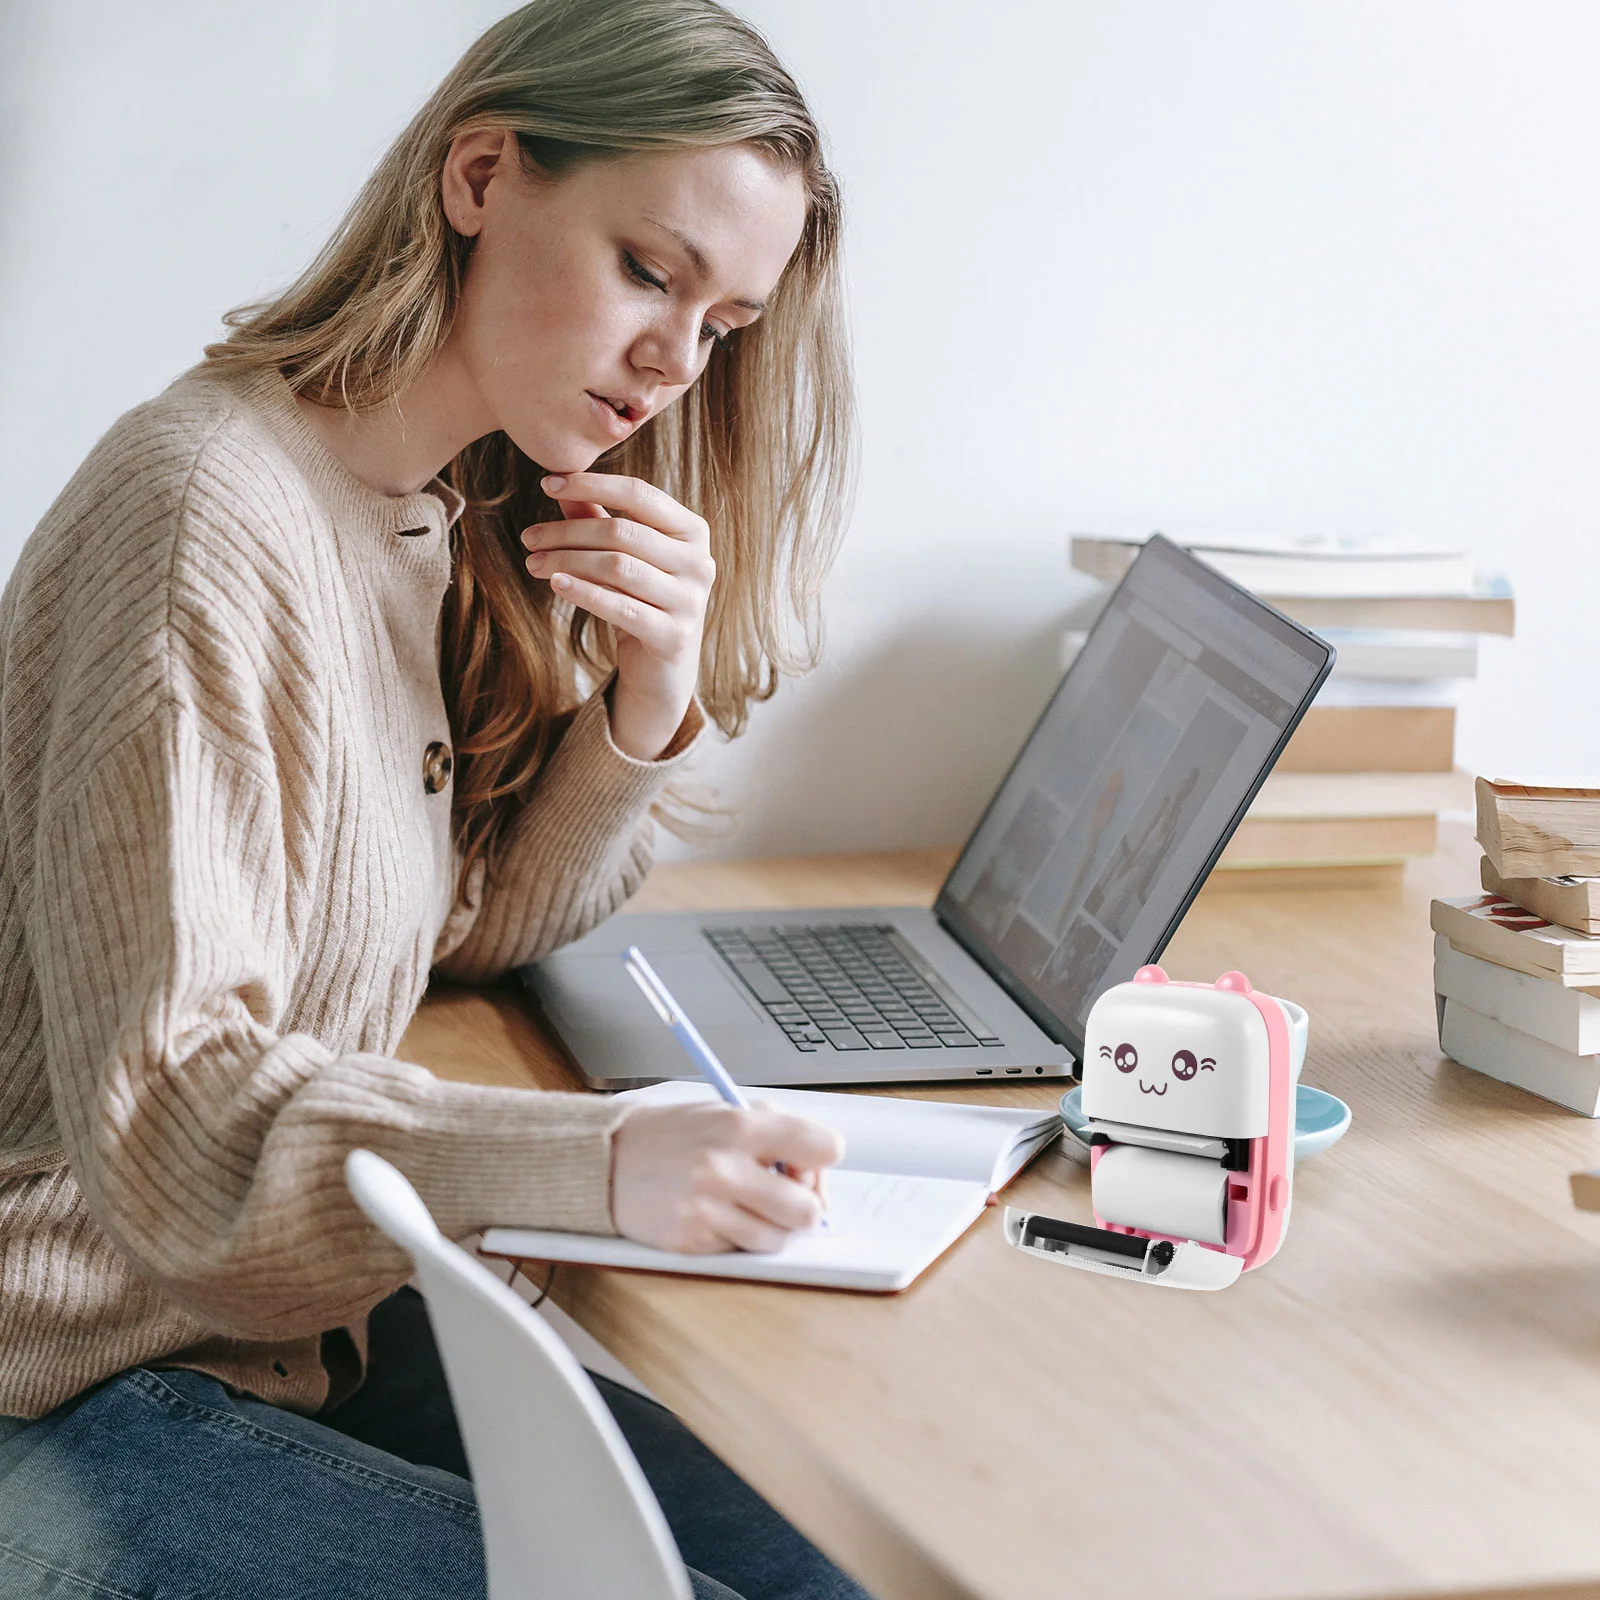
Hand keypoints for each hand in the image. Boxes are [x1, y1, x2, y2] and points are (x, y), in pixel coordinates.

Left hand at [521, 472, 713, 760]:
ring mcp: (690, 601)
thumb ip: (599, 519)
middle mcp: (699, 562)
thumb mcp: (625, 557)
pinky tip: (555, 584)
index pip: (639, 494)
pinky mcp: (674, 635)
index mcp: (693, 530)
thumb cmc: (643, 601)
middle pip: (623, 533)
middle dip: (568, 532)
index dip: (591, 484)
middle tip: (529, 537)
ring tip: (533, 562)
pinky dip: (584, 593)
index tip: (547, 484)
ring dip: (567, 561)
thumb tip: (562, 486)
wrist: (664, 670)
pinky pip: (620, 607)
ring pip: (618, 567)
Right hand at [610, 1101, 844, 1253]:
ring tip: (742, 1204)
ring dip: (769, 1227)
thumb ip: (774, 1131)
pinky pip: (739, 1251)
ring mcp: (707, 1208)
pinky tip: (712, 1215)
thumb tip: (815, 1172)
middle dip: (801, 1206)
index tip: (808, 1165)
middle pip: (808, 1209)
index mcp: (741, 1125)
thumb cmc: (671, 1135)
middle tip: (781, 1195)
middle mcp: (725, 1167)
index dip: (822, 1161)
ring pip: (777, 1239)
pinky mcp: (690, 1240)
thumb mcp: (724, 1111)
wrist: (604, 1160)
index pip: (824, 1148)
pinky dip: (734, 1237)